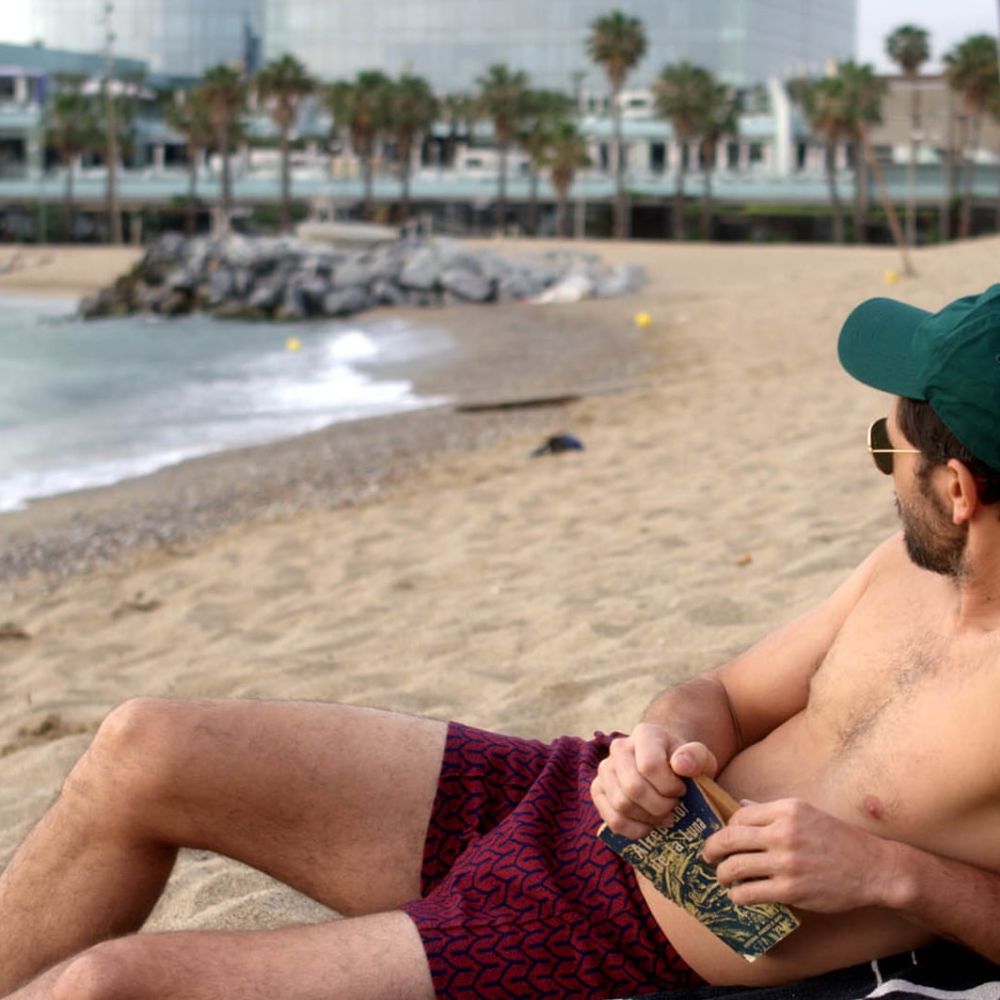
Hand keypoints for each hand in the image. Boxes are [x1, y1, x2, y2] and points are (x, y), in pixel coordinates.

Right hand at [591, 722, 717, 838]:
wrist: (667, 767)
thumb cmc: (685, 764)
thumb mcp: (700, 758)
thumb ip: (697, 757)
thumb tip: (680, 765)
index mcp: (645, 733)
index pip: (649, 765)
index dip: (669, 786)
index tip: (682, 790)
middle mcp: (619, 747)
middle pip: (633, 788)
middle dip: (659, 806)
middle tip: (674, 807)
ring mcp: (605, 769)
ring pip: (621, 805)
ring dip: (648, 818)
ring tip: (664, 816)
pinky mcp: (598, 790)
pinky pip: (612, 819)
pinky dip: (634, 830)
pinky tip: (649, 825)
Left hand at [702, 798, 895, 912]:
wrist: (873, 868)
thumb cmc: (838, 839)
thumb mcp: (806, 813)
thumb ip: (771, 811)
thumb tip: (741, 806)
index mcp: (786, 810)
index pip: (739, 816)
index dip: (726, 828)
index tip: (722, 838)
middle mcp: (783, 833)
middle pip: (729, 838)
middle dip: (711, 849)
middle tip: (706, 857)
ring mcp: (786, 862)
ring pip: (734, 867)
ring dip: (722, 874)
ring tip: (722, 878)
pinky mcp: (790, 890)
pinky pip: (749, 892)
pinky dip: (737, 896)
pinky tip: (738, 896)